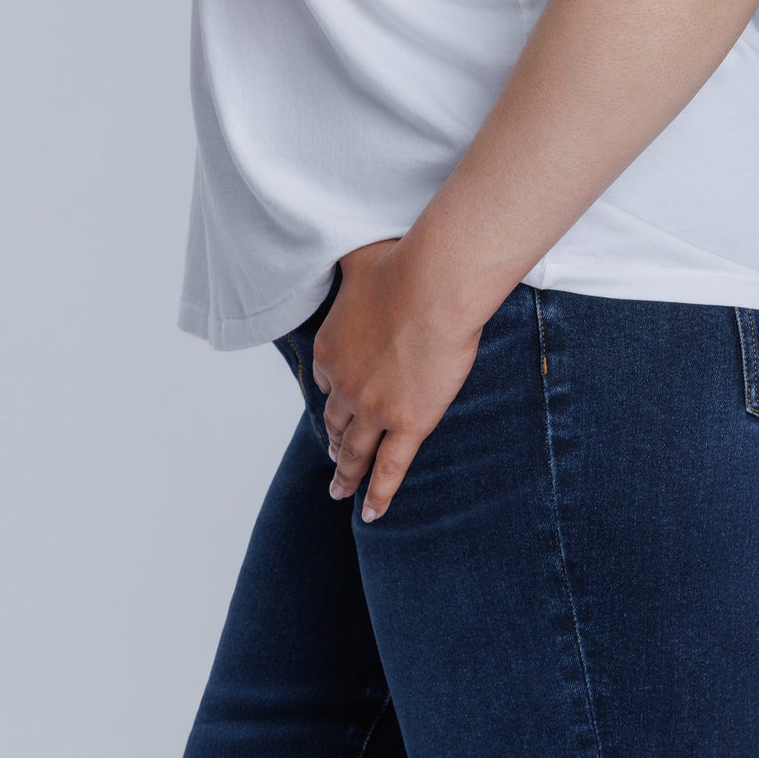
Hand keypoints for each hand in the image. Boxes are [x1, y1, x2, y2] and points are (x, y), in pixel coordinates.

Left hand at [313, 238, 484, 522]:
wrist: (432, 287)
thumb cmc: (402, 266)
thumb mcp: (359, 258)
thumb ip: (348, 261)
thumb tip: (342, 243)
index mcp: (331, 348)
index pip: (325, 378)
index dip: (332, 389)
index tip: (335, 398)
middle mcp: (345, 384)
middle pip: (337, 419)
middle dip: (336, 437)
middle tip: (335, 454)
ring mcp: (374, 409)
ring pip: (356, 450)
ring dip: (347, 472)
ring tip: (341, 489)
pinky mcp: (408, 425)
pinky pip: (390, 469)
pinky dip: (379, 494)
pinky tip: (372, 514)